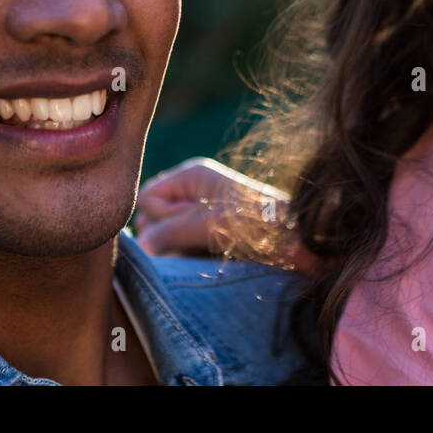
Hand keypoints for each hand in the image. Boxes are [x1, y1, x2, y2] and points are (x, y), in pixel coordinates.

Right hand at [133, 157, 289, 256]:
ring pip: (168, 235)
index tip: (185, 224)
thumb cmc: (252, 224)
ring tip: (207, 248)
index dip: (159, 216)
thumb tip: (138, 248)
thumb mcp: (205, 225)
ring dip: (180, 248)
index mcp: (191, 175)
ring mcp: (201, 212)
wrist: (294, 239)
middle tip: (199, 237)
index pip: (147, 197)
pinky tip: (209, 257)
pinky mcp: (209, 233)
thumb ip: (167, 233)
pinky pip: (184, 246)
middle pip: (153, 218)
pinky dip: (191, 254)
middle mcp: (193, 191)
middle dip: (168, 234)